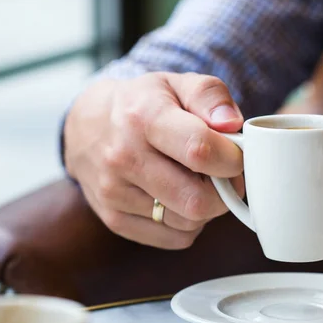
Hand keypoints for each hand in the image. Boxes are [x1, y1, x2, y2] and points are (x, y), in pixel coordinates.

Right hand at [64, 72, 244, 248]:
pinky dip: (187, 224)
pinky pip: (175, 239)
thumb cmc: (143, 104)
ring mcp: (114, 193)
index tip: (235, 156)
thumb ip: (211, 96)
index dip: (232, 159)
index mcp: (143, 117)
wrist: (87, 126)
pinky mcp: (114, 220)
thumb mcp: (177, 83)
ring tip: (195, 182)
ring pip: (189, 224)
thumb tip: (232, 126)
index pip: (199, 151)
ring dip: (205, 208)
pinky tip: (178, 198)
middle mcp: (123, 157)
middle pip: (197, 201)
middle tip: (222, 175)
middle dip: (224, 192)